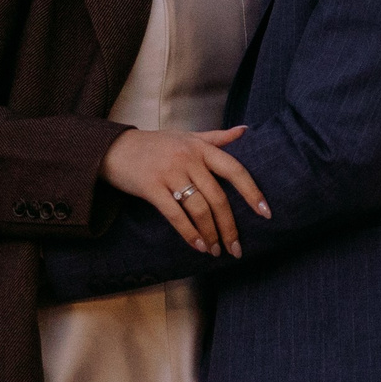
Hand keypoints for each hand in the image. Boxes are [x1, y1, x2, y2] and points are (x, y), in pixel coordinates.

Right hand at [101, 125, 268, 256]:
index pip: (235, 170)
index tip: (266, 213)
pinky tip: (199, 246)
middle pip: (218, 197)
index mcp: (201, 147)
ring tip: (216, 250)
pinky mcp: (151, 188)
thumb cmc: (155, 144)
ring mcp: (170, 173)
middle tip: (237, 248)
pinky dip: (189, 233)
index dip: (252, 192)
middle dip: (230, 227)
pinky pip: (175, 215)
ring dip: (210, 234)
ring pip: (199, 209)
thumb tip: (245, 130)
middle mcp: (188, 159)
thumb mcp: (186, 136)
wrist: (114, 147)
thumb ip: (216, 137)